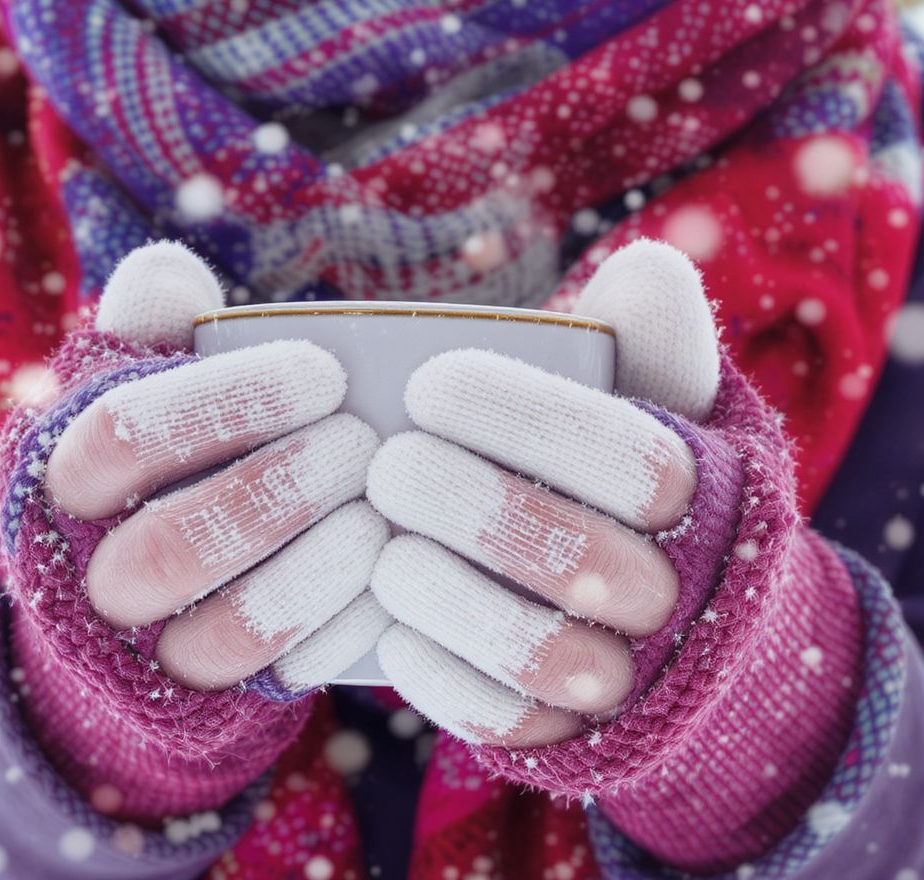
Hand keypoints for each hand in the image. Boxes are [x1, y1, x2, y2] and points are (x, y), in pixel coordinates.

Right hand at [43, 241, 389, 694]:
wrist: (129, 603)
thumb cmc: (155, 467)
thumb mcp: (139, 388)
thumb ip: (149, 328)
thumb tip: (166, 273)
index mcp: (64, 480)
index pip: (120, 436)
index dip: (225, 402)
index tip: (324, 374)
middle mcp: (90, 573)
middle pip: (173, 545)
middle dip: (277, 492)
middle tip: (361, 446)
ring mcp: (145, 652)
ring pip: (221, 630)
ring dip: (312, 568)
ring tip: (378, 517)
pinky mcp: (203, 701)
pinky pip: (269, 681)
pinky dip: (335, 629)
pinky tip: (387, 582)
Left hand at [366, 239, 721, 745]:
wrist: (684, 623)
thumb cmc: (641, 488)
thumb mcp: (664, 407)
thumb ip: (654, 342)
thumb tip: (650, 267)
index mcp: (709, 497)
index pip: (634, 459)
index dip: (524, 417)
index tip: (428, 383)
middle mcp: (680, 595)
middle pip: (577, 560)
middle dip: (468, 505)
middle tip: (389, 463)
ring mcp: (627, 680)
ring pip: (539, 653)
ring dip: (443, 592)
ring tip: (381, 542)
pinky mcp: (569, 740)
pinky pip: (503, 721)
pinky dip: (436, 673)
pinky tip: (390, 621)